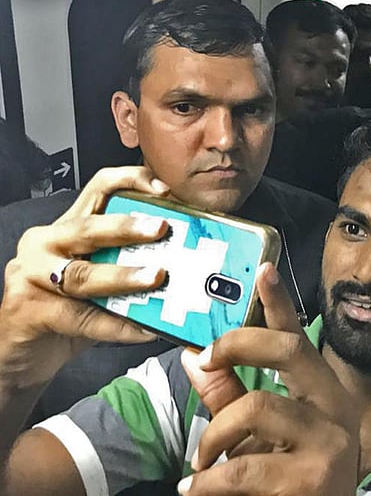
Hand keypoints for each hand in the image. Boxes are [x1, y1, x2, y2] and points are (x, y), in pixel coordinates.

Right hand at [0, 167, 170, 389]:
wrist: (23, 350)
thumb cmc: (67, 308)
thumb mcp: (99, 276)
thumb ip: (128, 261)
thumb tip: (185, 258)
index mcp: (67, 227)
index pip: (98, 189)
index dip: (129, 181)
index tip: (163, 188)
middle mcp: (45, 244)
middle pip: (88, 228)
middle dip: (127, 226)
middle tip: (162, 228)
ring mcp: (31, 276)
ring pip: (84, 274)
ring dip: (124, 276)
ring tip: (157, 278)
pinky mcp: (28, 310)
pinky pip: (82, 318)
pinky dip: (118, 326)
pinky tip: (145, 330)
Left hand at [178, 264, 359, 495]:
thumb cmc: (286, 484)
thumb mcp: (256, 438)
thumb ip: (229, 399)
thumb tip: (194, 358)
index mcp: (325, 393)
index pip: (299, 339)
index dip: (280, 303)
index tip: (262, 270)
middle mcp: (336, 409)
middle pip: (289, 350)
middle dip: (239, 344)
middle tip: (206, 358)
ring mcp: (330, 443)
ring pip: (258, 406)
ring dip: (213, 435)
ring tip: (199, 463)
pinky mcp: (313, 479)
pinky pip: (244, 466)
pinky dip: (208, 480)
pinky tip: (196, 488)